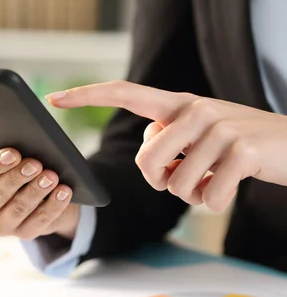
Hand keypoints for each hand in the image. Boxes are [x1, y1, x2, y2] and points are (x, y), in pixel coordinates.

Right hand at [0, 148, 79, 239]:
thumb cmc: (13, 169)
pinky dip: (53, 205)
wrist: (34, 193)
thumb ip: (5, 156)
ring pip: (18, 209)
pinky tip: (63, 192)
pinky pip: (39, 221)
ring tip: (51, 176)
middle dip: (17, 178)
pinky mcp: (22, 234)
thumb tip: (23, 149)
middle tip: (35, 164)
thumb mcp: (4, 160)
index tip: (13, 153)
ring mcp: (0, 226)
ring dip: (36, 191)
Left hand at [47, 81, 286, 211]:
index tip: (54, 99)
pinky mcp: (242, 152)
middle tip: (183, 179)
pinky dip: (216, 203)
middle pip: (146, 162)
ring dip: (194, 195)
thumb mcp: (198, 136)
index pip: (125, 93)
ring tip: (215, 178)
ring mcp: (220, 128)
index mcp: (178, 104)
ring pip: (177, 187)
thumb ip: (166, 140)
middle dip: (160, 183)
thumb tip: (148, 161)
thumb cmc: (236, 147)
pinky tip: (232, 186)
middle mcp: (195, 110)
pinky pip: (208, 199)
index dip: (88, 96)